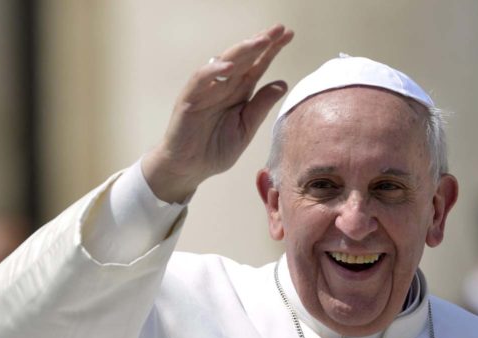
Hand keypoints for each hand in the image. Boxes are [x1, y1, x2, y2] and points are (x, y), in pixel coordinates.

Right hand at [142, 24, 293, 202]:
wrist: (189, 169)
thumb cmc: (215, 150)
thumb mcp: (245, 129)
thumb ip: (260, 107)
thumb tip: (283, 83)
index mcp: (238, 93)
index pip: (257, 66)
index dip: (272, 50)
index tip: (289, 35)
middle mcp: (223, 87)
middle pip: (244, 59)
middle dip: (261, 43)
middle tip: (279, 29)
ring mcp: (205, 91)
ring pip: (224, 63)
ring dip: (242, 51)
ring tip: (261, 41)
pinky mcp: (189, 100)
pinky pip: (200, 81)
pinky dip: (213, 72)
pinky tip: (229, 66)